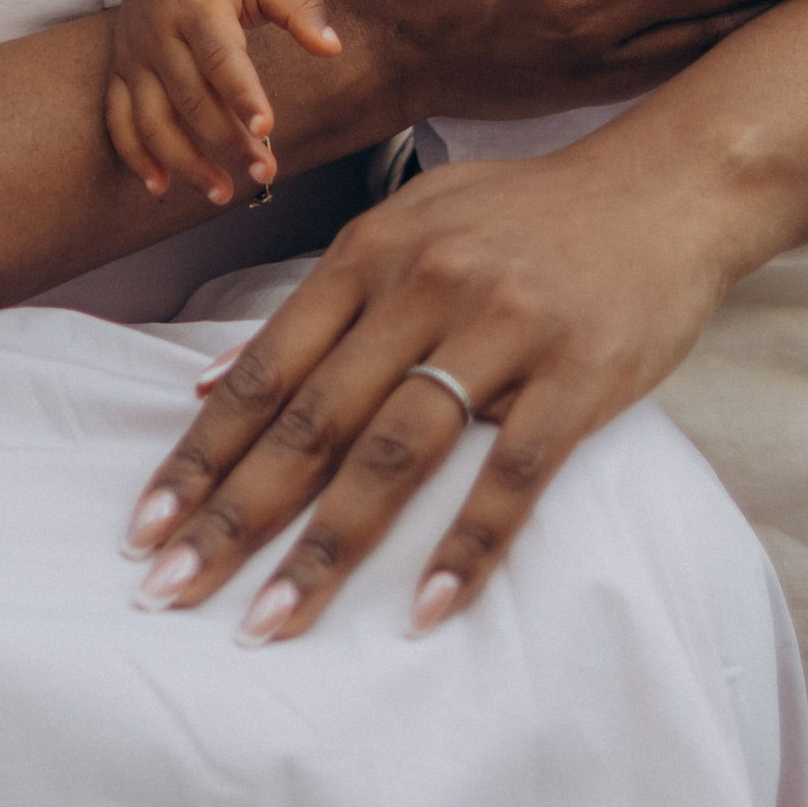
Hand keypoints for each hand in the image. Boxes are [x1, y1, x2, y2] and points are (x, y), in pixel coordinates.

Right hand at [106, 0, 341, 206]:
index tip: (266, 129)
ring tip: (221, 194)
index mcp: (196, 1)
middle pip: (190, 97)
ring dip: (183, 161)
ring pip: (151, 118)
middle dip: (226, 141)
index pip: (219, 54)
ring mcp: (134, 52)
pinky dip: (134, 155)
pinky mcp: (121, 68)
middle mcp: (158, 30)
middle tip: (265, 174)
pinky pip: (118, 118)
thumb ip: (300, 6)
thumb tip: (333, 47)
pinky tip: (160, 186)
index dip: (241, 93)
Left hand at [120, 131, 740, 641]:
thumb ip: (317, 300)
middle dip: (235, 515)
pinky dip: (466, 548)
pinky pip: (511, 476)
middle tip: (171, 592)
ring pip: (395, 454)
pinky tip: (424, 612)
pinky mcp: (576, 375)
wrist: (663, 186)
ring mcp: (502, 330)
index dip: (202, 453)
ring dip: (325, 548)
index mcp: (373, 250)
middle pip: (313, 420)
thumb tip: (207, 380)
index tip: (144, 528)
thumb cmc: (525, 215)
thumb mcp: (412, 224)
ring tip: (270, 621)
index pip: (266, 368)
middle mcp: (424, 285)